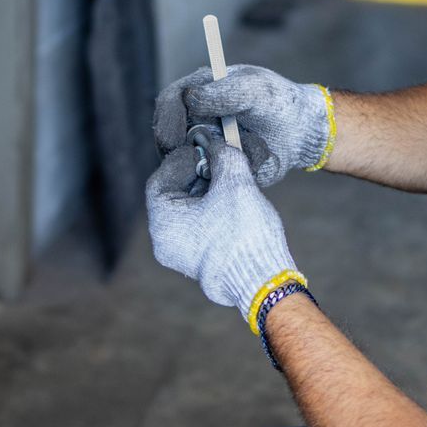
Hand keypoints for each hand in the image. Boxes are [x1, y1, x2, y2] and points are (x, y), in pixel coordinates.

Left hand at [145, 126, 301, 319]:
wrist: (265, 282)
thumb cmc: (244, 234)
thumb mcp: (234, 182)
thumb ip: (223, 156)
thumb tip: (217, 144)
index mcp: (163, 223)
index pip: (161, 180)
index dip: (182, 159)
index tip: (203, 148)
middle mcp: (166, 242)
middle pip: (175, 195)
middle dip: (198, 174)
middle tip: (218, 159)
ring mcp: (184, 256)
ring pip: (190, 213)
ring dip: (208, 192)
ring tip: (230, 177)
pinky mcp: (203, 263)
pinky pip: (201, 229)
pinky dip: (214, 210)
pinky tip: (234, 199)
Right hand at [152, 64, 334, 187]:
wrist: (301, 133)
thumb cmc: (278, 103)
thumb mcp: (255, 91)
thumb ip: (223, 93)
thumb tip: (188, 99)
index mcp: (200, 91)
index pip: (169, 102)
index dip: (166, 120)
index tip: (173, 139)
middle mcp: (195, 118)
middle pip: (167, 135)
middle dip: (175, 150)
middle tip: (190, 161)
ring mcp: (202, 144)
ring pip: (181, 161)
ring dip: (195, 166)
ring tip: (212, 168)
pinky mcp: (213, 167)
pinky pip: (200, 179)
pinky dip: (209, 180)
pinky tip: (220, 180)